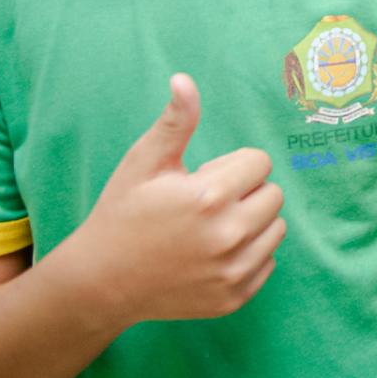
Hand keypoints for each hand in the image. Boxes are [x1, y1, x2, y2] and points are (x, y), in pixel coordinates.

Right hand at [58, 75, 285, 326]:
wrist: (101, 282)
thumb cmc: (122, 213)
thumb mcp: (144, 162)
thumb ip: (175, 121)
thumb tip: (184, 79)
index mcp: (210, 197)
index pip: (259, 162)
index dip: (231, 166)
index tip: (202, 178)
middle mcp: (228, 237)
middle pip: (273, 195)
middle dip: (245, 191)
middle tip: (206, 203)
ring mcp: (233, 272)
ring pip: (276, 229)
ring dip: (252, 222)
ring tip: (211, 227)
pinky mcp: (234, 298)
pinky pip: (267, 262)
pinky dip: (248, 255)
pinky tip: (212, 254)